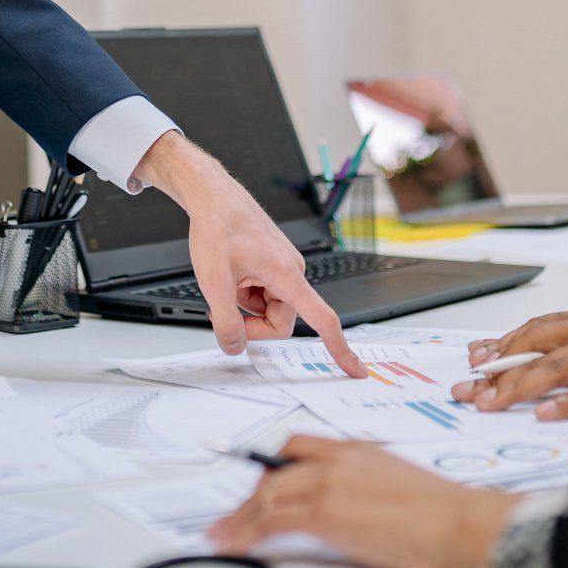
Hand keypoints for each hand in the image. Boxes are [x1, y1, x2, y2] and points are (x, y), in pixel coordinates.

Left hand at [134, 131, 362, 376]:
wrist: (213, 196)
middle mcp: (292, 271)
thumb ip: (225, 322)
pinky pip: (265, 294)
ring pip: (270, 309)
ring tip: (227, 279)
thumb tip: (235, 347)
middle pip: (281, 322)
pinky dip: (246, 293)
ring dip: (246, 305)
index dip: (339, 348)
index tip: (355, 370)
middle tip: (222, 309)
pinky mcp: (275, 265)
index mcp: (287, 275)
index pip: (322, 318)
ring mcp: (284, 268)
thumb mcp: (212, 282)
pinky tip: (231, 274)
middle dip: (252, 323)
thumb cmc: (217, 227)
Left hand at [208, 435, 517, 567]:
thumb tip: (346, 510)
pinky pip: (273, 521)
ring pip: (266, 495)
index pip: (296, 447)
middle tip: (234, 519)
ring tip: (226, 537)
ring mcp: (328, 484)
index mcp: (354, 449)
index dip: (271, 468)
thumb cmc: (443, 515)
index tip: (258, 487)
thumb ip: (362, 489)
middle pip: (274, 471)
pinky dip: (250, 534)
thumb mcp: (394, 486)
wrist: (460, 523)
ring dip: (242, 519)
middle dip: (250, 497)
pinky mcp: (326, 513)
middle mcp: (336, 460)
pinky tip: (239, 545)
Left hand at [452, 292, 567, 418]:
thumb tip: (549, 352)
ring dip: (519, 388)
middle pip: (533, 352)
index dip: (499, 347)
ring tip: (490, 405)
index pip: (531, 332)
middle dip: (496, 373)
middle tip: (467, 391)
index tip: (471, 362)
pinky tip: (547, 414)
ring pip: (555, 369)